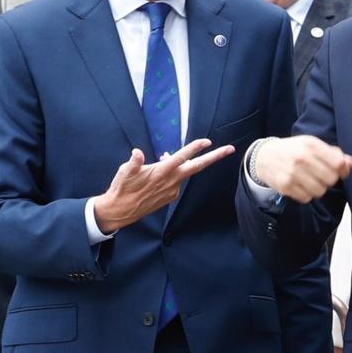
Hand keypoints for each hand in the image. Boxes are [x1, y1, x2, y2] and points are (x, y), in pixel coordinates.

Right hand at [94, 139, 234, 233]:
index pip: (182, 157)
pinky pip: (177, 180)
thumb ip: (134, 162)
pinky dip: (175, 172)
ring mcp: (172, 190)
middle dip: (214, 157)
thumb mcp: (124, 172)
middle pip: (197, 167)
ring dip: (186, 162)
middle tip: (230, 149)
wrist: (121, 211)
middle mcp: (170, 181)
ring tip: (167, 157)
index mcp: (161, 172)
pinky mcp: (169, 196)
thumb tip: (137, 153)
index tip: (207, 141)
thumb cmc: (122, 189)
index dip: (195, 148)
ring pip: (185, 172)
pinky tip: (163, 169)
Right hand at [253, 136, 351, 203]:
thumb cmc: (292, 150)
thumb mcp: (311, 144)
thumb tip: (351, 163)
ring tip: (310, 180)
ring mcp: (293, 174)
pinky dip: (306, 194)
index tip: (339, 170)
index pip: (338, 163)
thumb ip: (332, 153)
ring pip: (320, 191)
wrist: (264, 157)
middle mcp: (302, 159)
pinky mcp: (285, 187)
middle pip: (331, 179)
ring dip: (318, 188)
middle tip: (322, 175)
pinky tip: (301, 185)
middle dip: (329, 179)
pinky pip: (307, 198)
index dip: (342, 169)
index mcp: (310, 145)